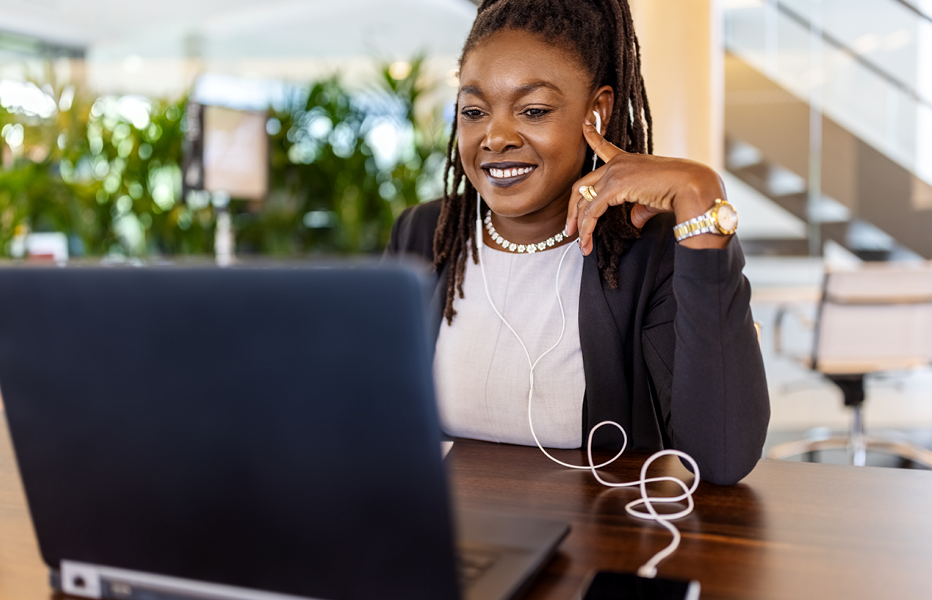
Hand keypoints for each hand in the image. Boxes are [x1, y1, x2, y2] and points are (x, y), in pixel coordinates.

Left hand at [565, 120, 729, 253]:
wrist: (691, 186)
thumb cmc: (679, 191)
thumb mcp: (653, 199)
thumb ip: (639, 208)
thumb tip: (634, 220)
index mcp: (627, 160)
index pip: (604, 147)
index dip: (592, 136)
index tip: (584, 124)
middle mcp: (617, 164)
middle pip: (582, 185)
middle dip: (573, 209)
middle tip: (569, 229)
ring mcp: (614, 173)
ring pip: (584, 201)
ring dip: (580, 225)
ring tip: (581, 244)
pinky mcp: (614, 186)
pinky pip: (593, 211)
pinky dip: (587, 229)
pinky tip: (587, 242)